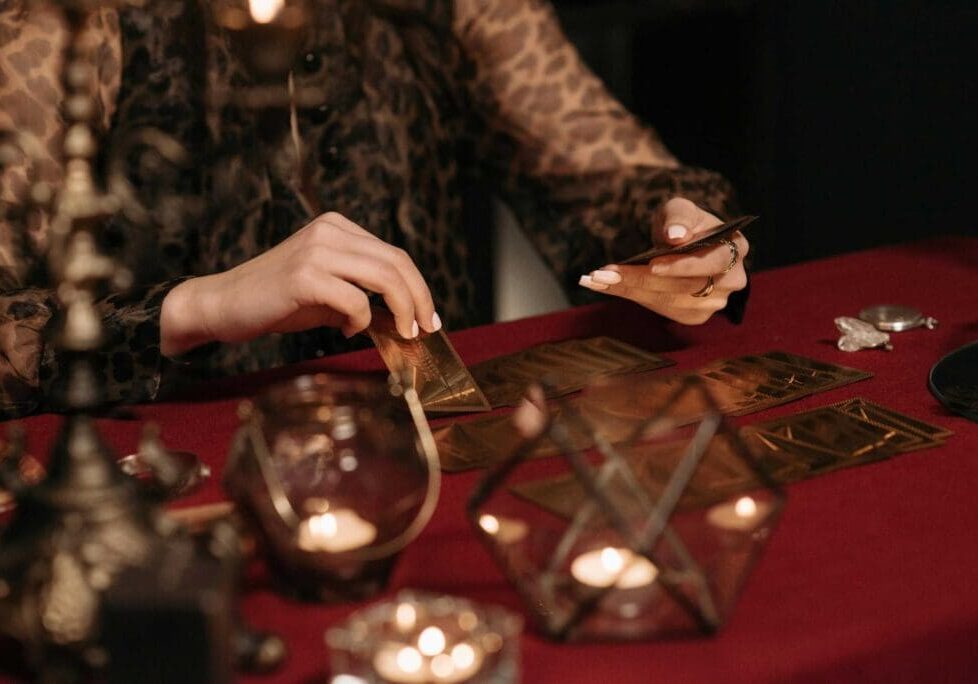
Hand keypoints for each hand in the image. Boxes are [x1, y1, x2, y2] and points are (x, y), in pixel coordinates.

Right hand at [161, 212, 439, 356]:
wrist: (222, 304)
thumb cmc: (276, 301)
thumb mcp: (327, 292)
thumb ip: (363, 295)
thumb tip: (404, 317)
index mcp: (338, 228)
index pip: (395, 255)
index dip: (419, 287)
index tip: (428, 317)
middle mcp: (329, 231)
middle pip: (397, 262)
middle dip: (418, 299)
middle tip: (424, 329)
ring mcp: (316, 250)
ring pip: (383, 277)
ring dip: (402, 309)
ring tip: (403, 332)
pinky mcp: (303, 275)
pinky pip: (354, 299)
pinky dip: (361, 319)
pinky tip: (347, 330)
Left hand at [578, 197, 748, 324]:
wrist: (681, 242)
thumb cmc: (683, 223)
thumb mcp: (679, 209)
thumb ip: (679, 216)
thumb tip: (676, 235)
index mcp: (736, 248)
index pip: (711, 262)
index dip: (682, 265)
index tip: (651, 263)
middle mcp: (732, 280)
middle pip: (685, 286)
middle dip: (641, 279)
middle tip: (604, 273)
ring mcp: (714, 302)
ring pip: (669, 300)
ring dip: (629, 290)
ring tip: (597, 279)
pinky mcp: (693, 315)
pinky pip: (661, 309)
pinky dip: (632, 297)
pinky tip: (606, 287)